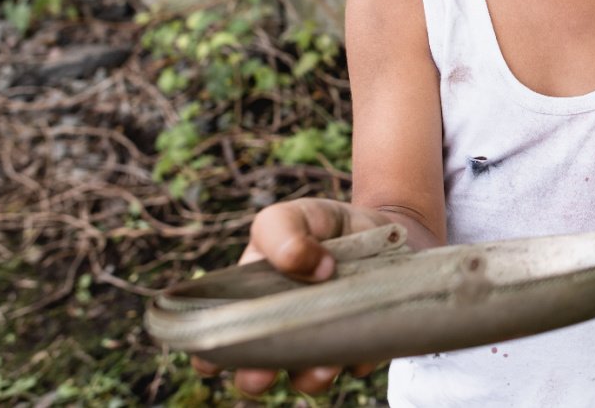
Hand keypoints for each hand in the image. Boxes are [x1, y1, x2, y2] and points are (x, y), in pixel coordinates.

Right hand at [189, 198, 383, 395]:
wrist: (385, 228)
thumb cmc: (324, 225)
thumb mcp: (295, 215)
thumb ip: (284, 233)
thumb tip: (314, 269)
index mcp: (252, 303)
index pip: (219, 340)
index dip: (210, 356)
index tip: (211, 362)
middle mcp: (282, 332)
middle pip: (257, 372)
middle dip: (255, 378)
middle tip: (262, 374)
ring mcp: (321, 342)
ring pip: (308, 377)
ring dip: (311, 377)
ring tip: (323, 365)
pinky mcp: (362, 344)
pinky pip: (359, 362)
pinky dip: (361, 356)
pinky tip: (366, 342)